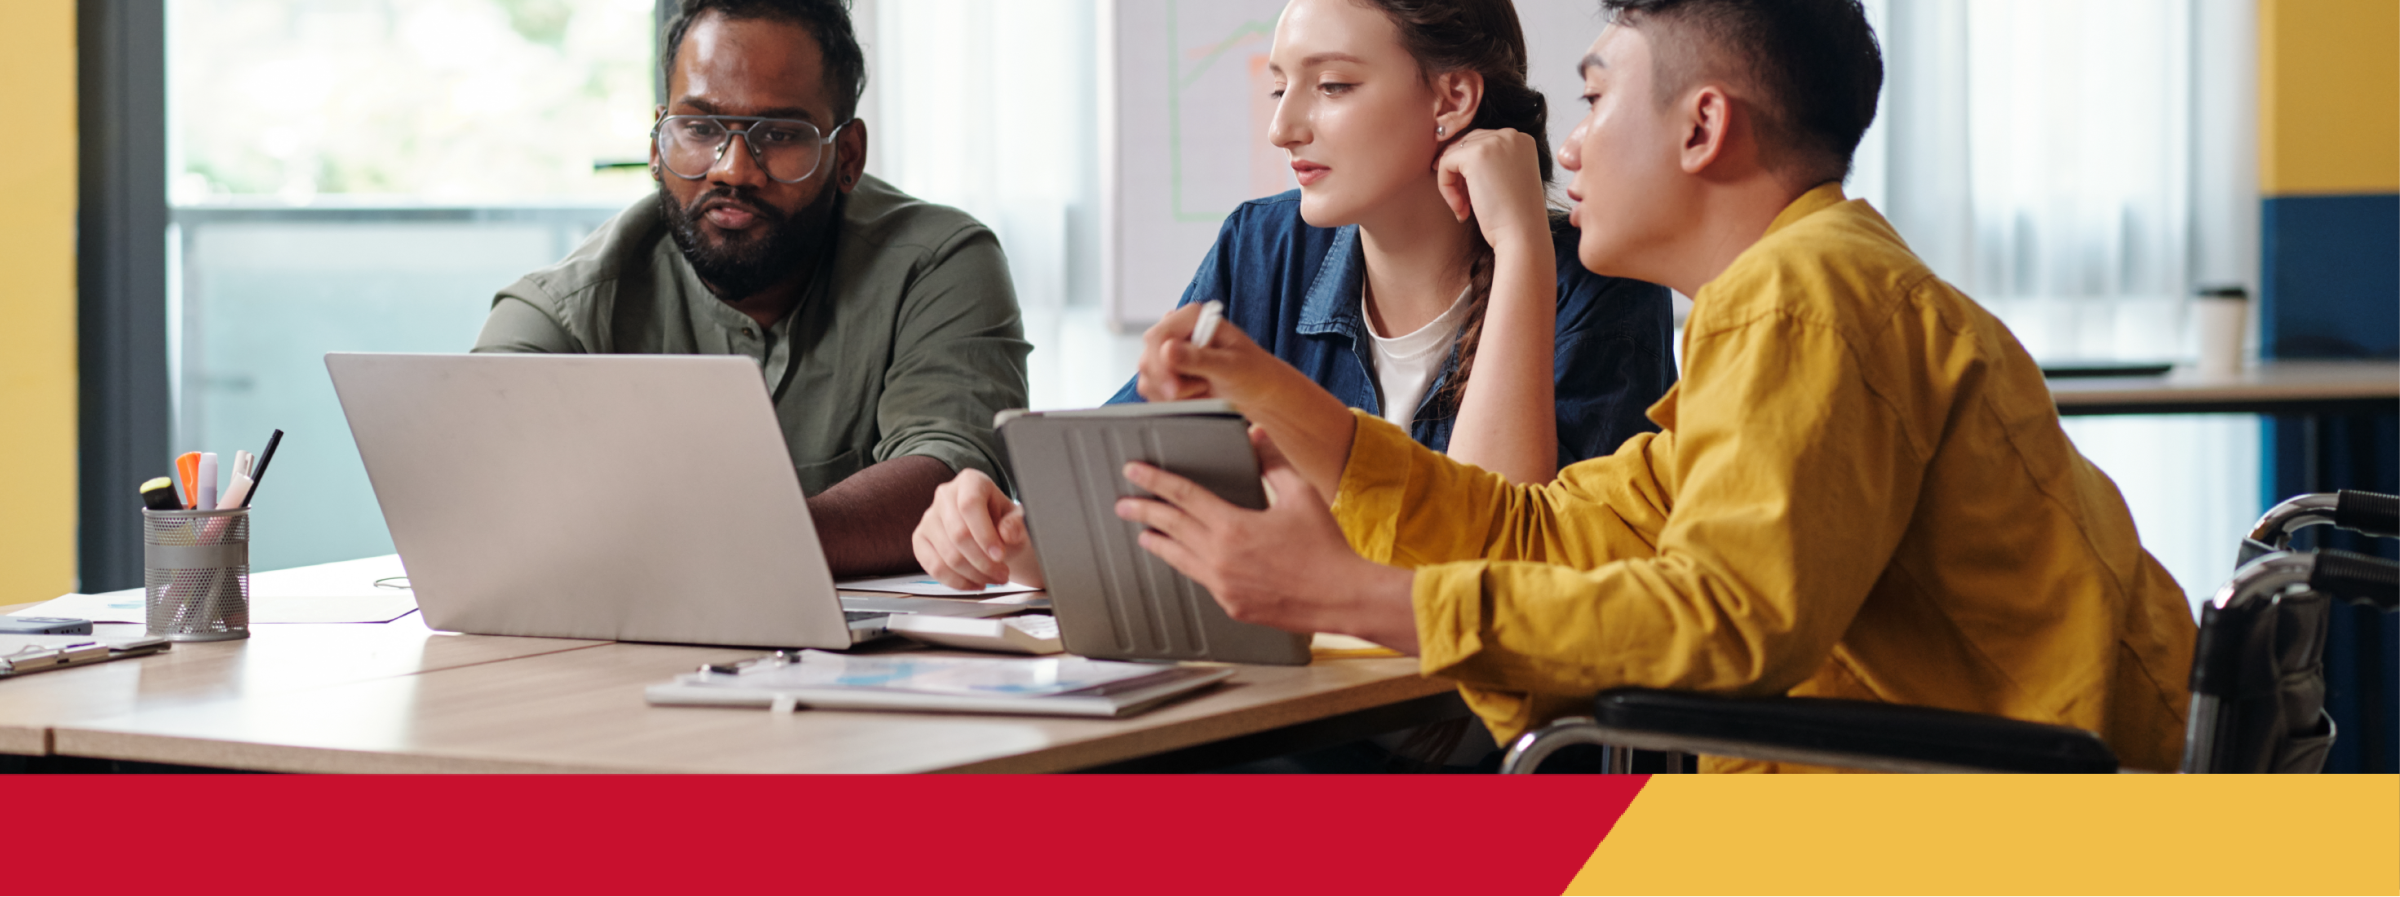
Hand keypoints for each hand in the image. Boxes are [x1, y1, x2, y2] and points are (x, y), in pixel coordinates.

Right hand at [910, 468, 1042, 589]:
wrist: (990, 534)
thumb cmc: (1003, 522)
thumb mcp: (1017, 520)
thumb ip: (1015, 525)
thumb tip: (1007, 534)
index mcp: (970, 481)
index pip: (970, 505)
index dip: (985, 534)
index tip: (1000, 556)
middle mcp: (945, 495)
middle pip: (958, 534)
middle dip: (983, 562)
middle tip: (1002, 575)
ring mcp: (929, 517)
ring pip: (947, 555)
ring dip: (973, 575)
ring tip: (993, 580)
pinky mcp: (920, 539)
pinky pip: (933, 567)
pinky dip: (956, 582)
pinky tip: (974, 583)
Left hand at [1112, 427, 1419, 652]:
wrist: (1341, 597)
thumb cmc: (1324, 547)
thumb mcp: (1300, 495)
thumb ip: (1273, 462)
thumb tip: (1256, 433)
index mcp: (1232, 527)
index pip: (1182, 496)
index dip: (1154, 481)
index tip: (1134, 471)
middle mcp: (1219, 558)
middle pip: (1170, 528)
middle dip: (1144, 512)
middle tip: (1124, 503)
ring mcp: (1223, 586)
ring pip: (1178, 559)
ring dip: (1158, 543)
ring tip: (1145, 534)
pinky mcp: (1232, 605)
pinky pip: (1200, 580)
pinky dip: (1187, 565)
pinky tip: (1185, 560)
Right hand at [1135, 301, 1364, 497]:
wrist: (1260, 391)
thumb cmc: (1254, 374)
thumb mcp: (1230, 367)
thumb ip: (1199, 359)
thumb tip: (1167, 350)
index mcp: (1192, 317)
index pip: (1157, 337)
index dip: (1160, 364)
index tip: (1174, 389)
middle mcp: (1177, 330)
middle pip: (1148, 357)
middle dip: (1168, 382)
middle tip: (1198, 391)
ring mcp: (1170, 350)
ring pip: (1147, 376)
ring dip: (1172, 392)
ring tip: (1204, 389)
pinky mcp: (1167, 370)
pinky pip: (1152, 388)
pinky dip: (1170, 399)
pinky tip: (1195, 396)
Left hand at [1434, 128, 1551, 252]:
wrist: (1522, 235)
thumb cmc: (1514, 216)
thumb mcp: (1507, 179)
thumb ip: (1490, 163)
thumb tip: (1451, 155)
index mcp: (1521, 140)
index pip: (1482, 142)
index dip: (1471, 170)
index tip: (1473, 196)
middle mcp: (1510, 135)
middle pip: (1466, 144)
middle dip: (1459, 174)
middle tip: (1465, 204)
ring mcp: (1494, 141)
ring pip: (1453, 154)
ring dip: (1452, 183)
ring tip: (1463, 208)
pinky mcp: (1475, 155)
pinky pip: (1445, 163)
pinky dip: (1446, 187)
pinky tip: (1461, 208)